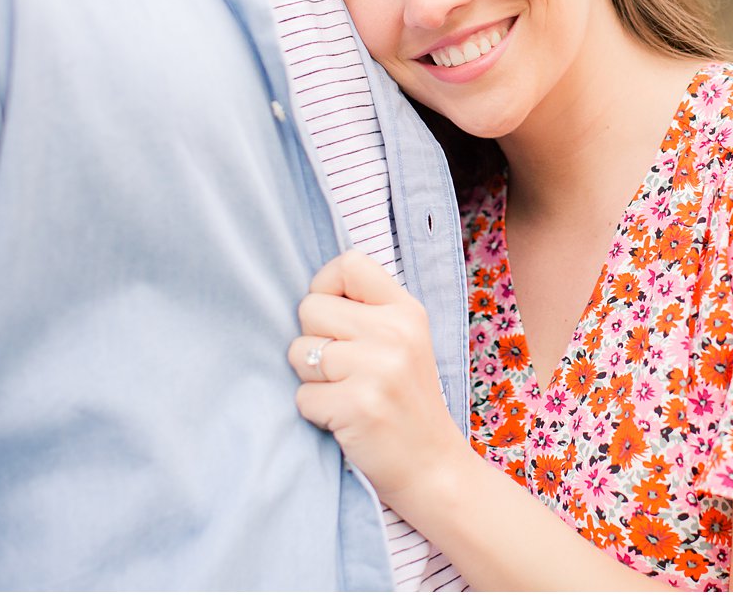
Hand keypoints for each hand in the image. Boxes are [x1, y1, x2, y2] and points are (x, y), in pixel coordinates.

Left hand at [289, 250, 468, 501]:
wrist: (434, 468)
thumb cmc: (407, 404)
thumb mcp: (406, 344)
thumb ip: (368, 313)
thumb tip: (309, 295)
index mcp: (407, 311)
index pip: (348, 263)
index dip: (325, 287)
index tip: (333, 319)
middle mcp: (395, 332)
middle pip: (310, 308)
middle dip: (313, 342)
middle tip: (344, 371)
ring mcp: (379, 368)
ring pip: (299, 352)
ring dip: (312, 380)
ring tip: (347, 395)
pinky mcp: (358, 405)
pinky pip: (302, 396)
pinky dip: (315, 413)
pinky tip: (346, 420)